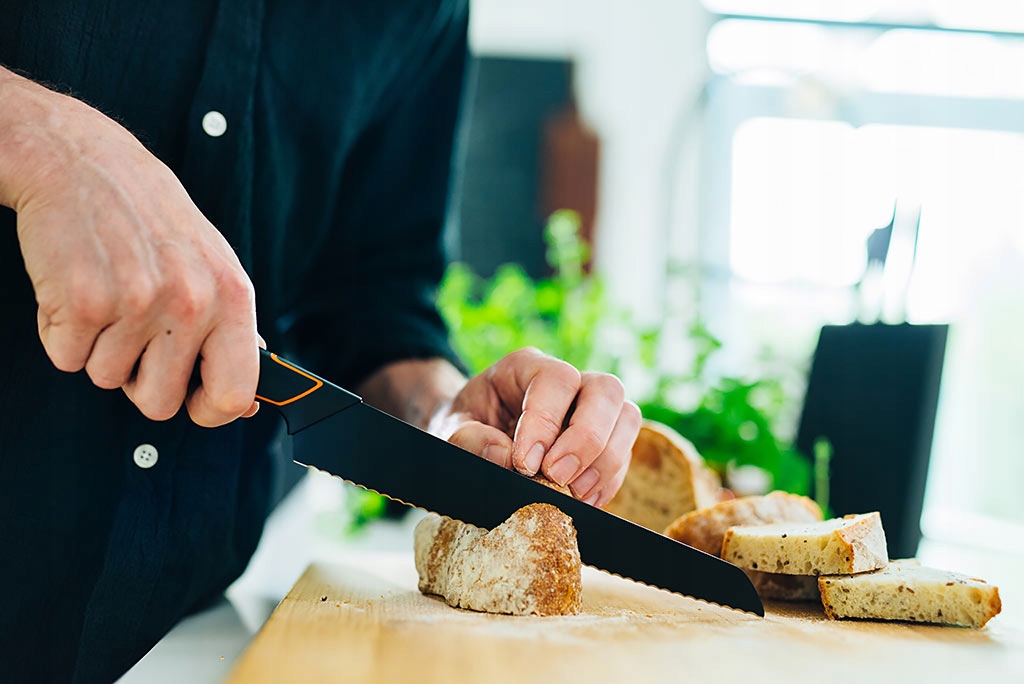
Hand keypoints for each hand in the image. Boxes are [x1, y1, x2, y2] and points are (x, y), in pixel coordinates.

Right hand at [1, 72, 259, 425]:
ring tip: (108, 294)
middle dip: (141, 379)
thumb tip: (246, 402)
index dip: (212, 412)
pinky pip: (66, 359)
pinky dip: (62, 332)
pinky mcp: (80, 303)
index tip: (196, 404)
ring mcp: (136, 304)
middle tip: (135, 330)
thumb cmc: (150, 217)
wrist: (82, 160)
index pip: (235, 393)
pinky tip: (76, 288)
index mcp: (231, 296)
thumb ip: (231, 332)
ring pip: (108, 380)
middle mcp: (190, 302)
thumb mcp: (213, 265)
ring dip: (100, 349)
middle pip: (160, 403)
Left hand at [429, 348, 640, 506]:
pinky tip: (583, 502)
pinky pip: (623, 453)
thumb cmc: (463, 427)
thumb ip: (468, 440)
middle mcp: (568, 381)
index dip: (546, 421)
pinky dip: (608, 481)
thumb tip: (505, 458)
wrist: (471, 437)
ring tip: (573, 494)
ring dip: (606, 461)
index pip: (555, 380)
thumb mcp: (449, 430)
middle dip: (588, 438)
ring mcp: (591, 408)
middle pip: (605, 390)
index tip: (526, 464)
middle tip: (558, 478)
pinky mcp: (604, 438)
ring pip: (626, 417)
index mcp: (526, 367)